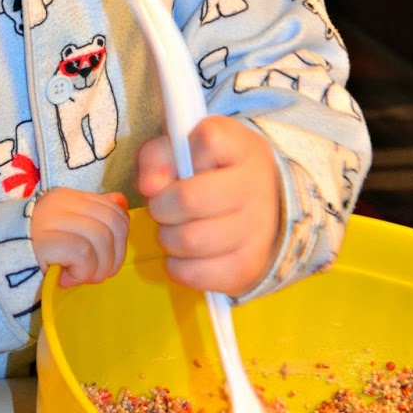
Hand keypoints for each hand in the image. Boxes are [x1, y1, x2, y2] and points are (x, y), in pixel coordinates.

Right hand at [30, 188, 129, 287]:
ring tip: (79, 279)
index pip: (115, 210)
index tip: (103, 260)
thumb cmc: (30, 252)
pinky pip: (83, 254)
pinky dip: (81, 273)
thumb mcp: (64, 229)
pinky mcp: (44, 240)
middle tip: (94, 275)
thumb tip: (121, 202)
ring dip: (97, 269)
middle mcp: (61, 203)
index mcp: (68, 197)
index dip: (120, 240)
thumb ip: (92, 215)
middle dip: (113, 257)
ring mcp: (51, 219)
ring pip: (101, 239)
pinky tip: (65, 280)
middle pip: (114, 224)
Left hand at [137, 116, 281, 297]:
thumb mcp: (184, 149)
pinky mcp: (247, 268)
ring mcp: (257, 231)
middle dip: (161, 205)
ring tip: (176, 229)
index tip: (186, 160)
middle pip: (188, 199)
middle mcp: (256, 188)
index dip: (184, 150)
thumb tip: (149, 187)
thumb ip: (157, 156)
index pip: (209, 139)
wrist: (262, 210)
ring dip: (168, 237)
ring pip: (189, 240)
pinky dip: (178, 265)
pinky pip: (194, 274)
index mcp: (243, 148)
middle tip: (164, 205)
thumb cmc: (212, 174)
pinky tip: (186, 253)